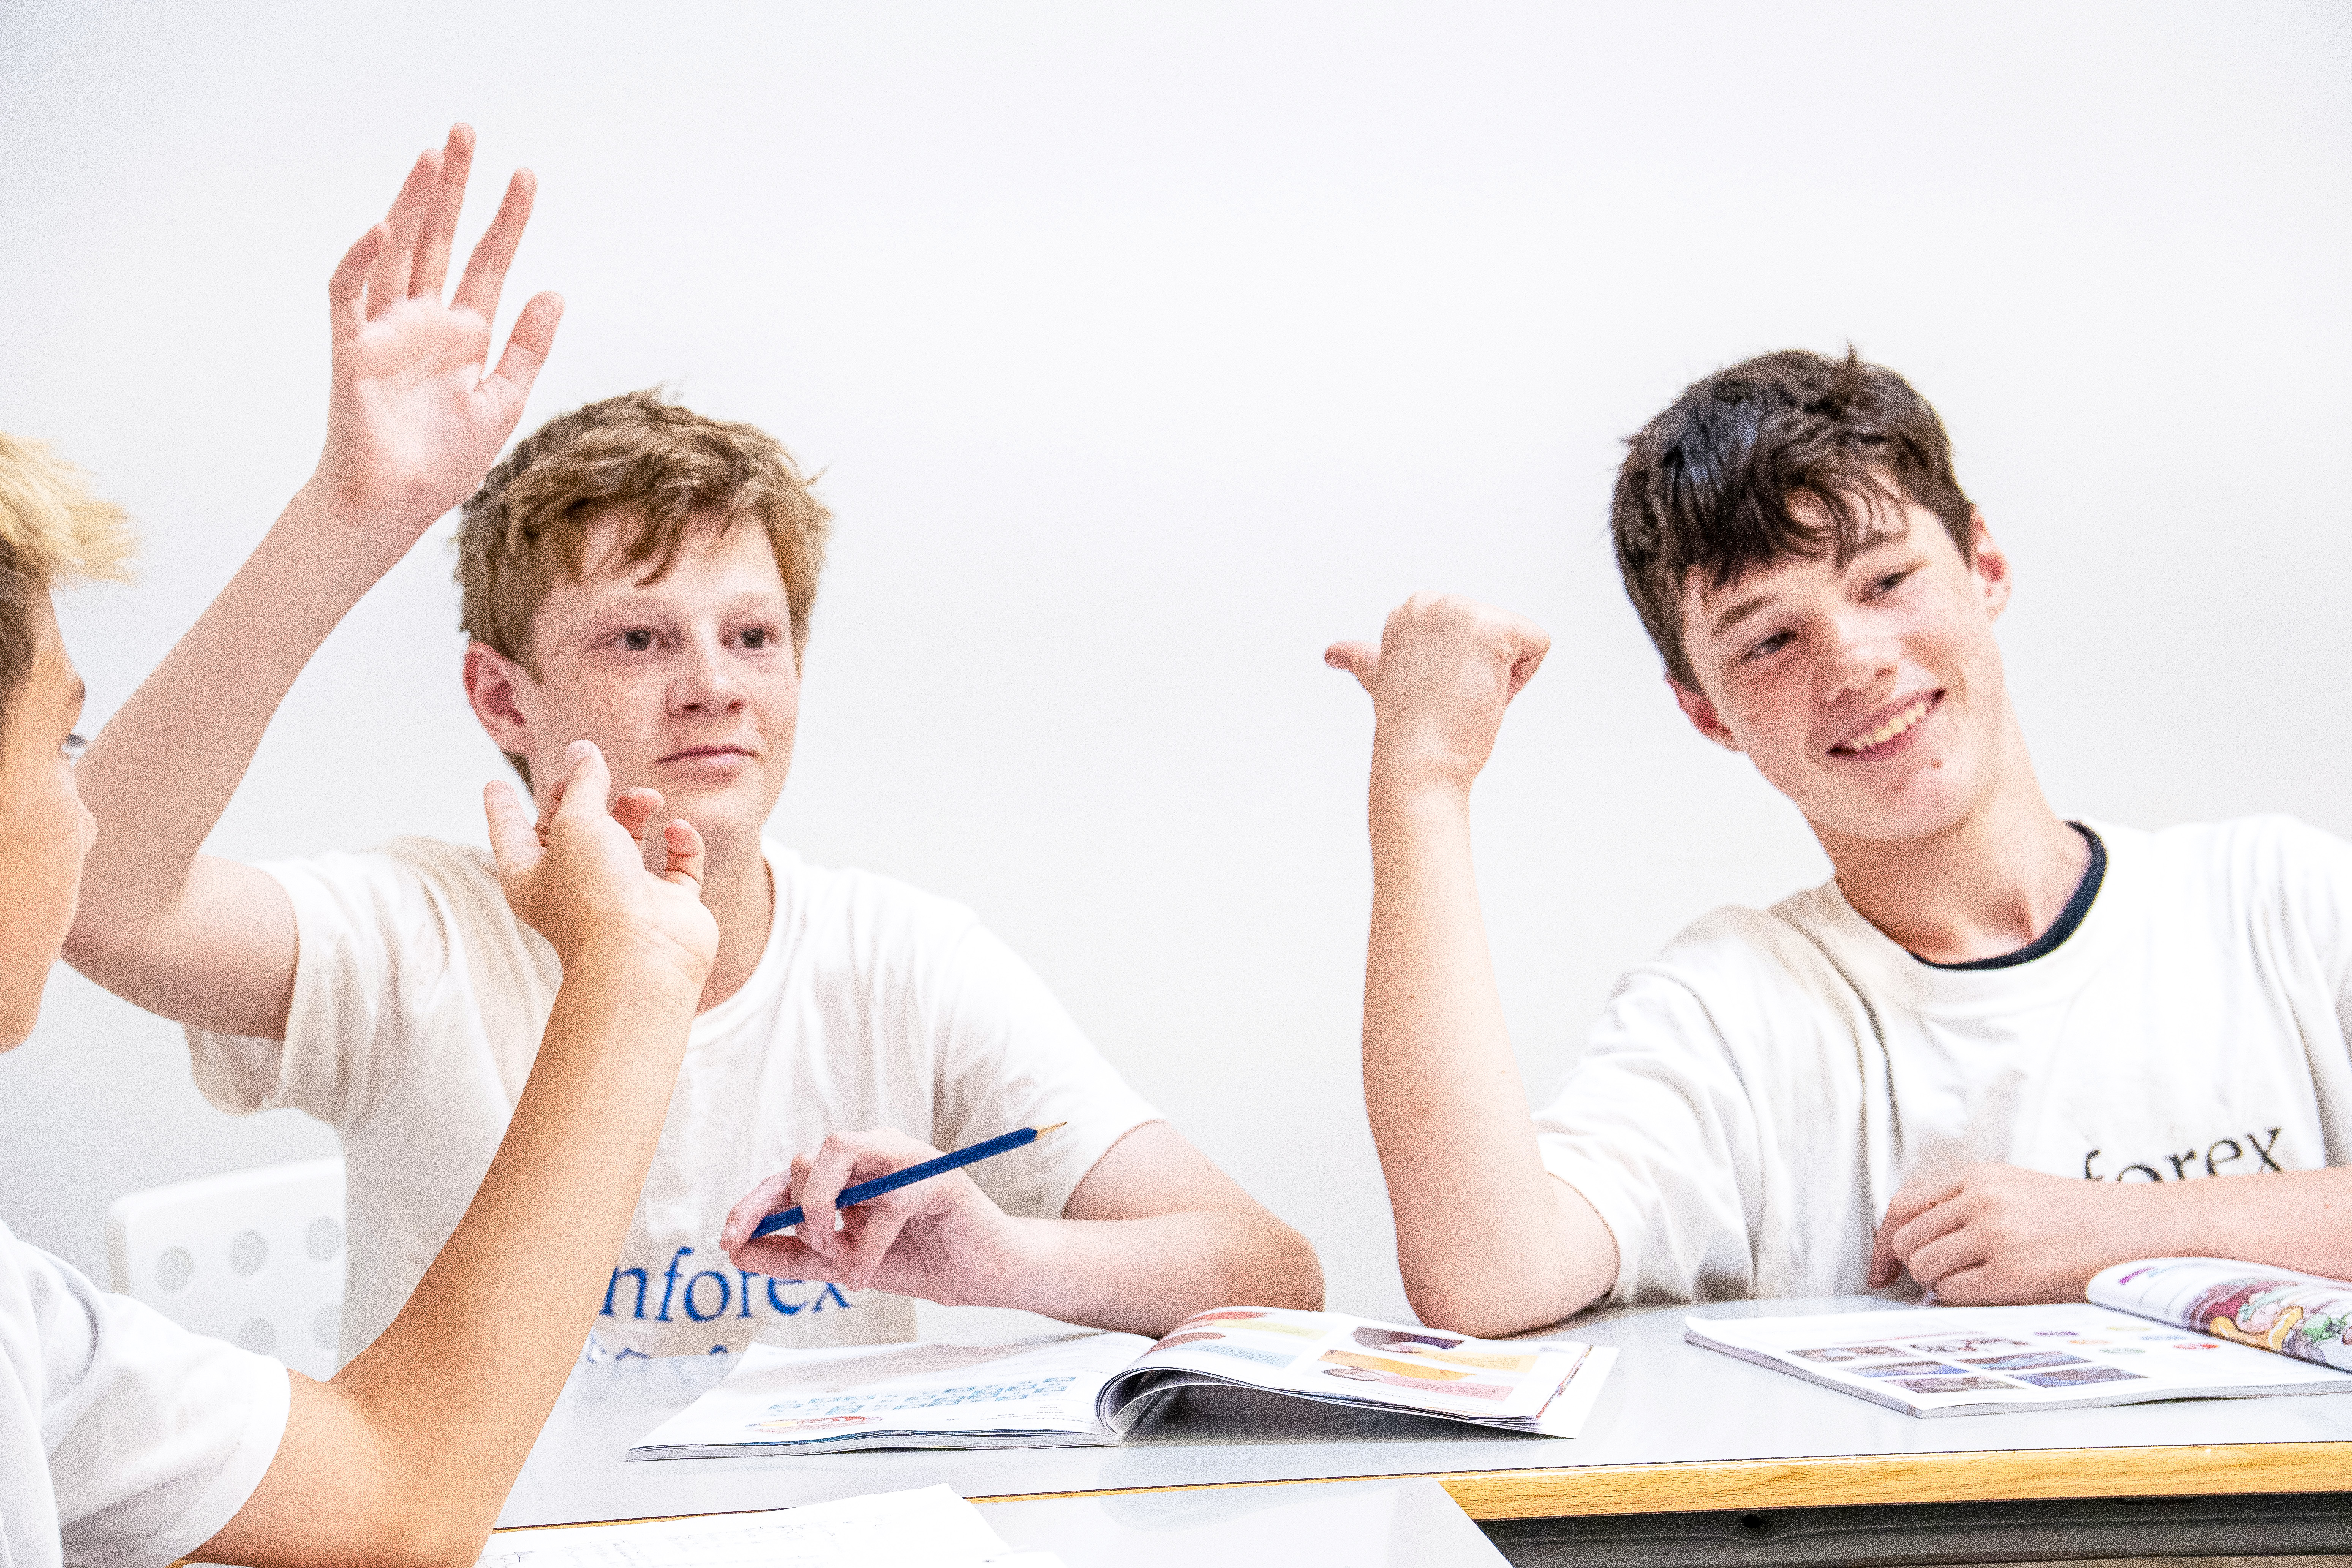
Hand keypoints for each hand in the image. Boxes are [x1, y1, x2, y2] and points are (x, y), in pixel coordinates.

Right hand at [311, 124, 563, 563]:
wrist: (397, 506)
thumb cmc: (443, 462)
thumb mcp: (503, 401)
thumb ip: (527, 347)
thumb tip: (555, 292)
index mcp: (461, 334)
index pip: (487, 262)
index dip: (506, 220)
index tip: (526, 176)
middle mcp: (422, 322)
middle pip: (438, 240)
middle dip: (452, 188)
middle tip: (464, 133)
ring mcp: (385, 331)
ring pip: (396, 252)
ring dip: (410, 204)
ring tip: (429, 156)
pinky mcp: (352, 350)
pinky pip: (349, 295)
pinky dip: (359, 261)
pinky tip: (379, 228)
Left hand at [483, 740, 716, 987]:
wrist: (642, 956)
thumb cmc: (594, 893)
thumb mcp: (576, 822)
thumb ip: (582, 781)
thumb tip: (583, 749)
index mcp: (532, 875)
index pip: (510, 832)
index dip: (503, 807)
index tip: (493, 785)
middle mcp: (575, 886)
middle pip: (575, 828)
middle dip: (585, 796)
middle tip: (595, 770)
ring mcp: (625, 896)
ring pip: (629, 839)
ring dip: (636, 810)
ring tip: (648, 799)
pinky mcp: (667, 905)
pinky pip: (677, 864)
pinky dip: (680, 842)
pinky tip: (677, 830)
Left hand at [720, 1129, 1029, 1302]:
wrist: (979, 1274)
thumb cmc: (916, 1259)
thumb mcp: (841, 1264)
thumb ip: (793, 1258)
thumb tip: (737, 1254)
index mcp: (849, 1170)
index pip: (786, 1176)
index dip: (751, 1204)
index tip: (727, 1241)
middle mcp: (873, 1152)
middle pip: (805, 1157)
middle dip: (795, 1211)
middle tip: (820, 1251)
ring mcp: (906, 1157)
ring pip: (838, 1150)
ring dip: (823, 1207)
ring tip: (838, 1252)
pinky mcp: (936, 1177)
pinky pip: (888, 1199)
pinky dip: (868, 1244)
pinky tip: (864, 1274)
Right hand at [1325, 594, 1549, 794]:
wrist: (1415, 763)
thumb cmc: (1407, 731)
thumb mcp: (1380, 680)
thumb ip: (1362, 658)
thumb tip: (1334, 653)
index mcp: (1409, 610)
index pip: (1471, 633)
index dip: (1461, 670)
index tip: (1435, 692)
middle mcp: (1431, 601)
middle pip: (1498, 634)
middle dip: (1484, 671)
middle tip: (1451, 698)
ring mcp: (1460, 610)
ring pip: (1518, 641)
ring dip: (1501, 677)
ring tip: (1463, 697)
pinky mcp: (1493, 627)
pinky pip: (1537, 646)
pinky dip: (1519, 681)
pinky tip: (1482, 694)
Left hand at [1868, 1164, 2143, 1303]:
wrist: (2142, 1230)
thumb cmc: (2080, 1218)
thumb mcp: (2016, 1192)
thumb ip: (1965, 1208)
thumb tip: (1912, 1249)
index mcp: (1979, 1177)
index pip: (1902, 1206)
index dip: (1882, 1243)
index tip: (1878, 1270)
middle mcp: (1981, 1201)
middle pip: (1906, 1241)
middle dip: (1914, 1268)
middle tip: (1940, 1281)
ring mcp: (1996, 1236)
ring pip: (1925, 1270)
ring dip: (1940, 1285)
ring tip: (1980, 1283)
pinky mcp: (2013, 1275)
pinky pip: (1953, 1295)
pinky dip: (1963, 1301)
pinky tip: (1995, 1294)